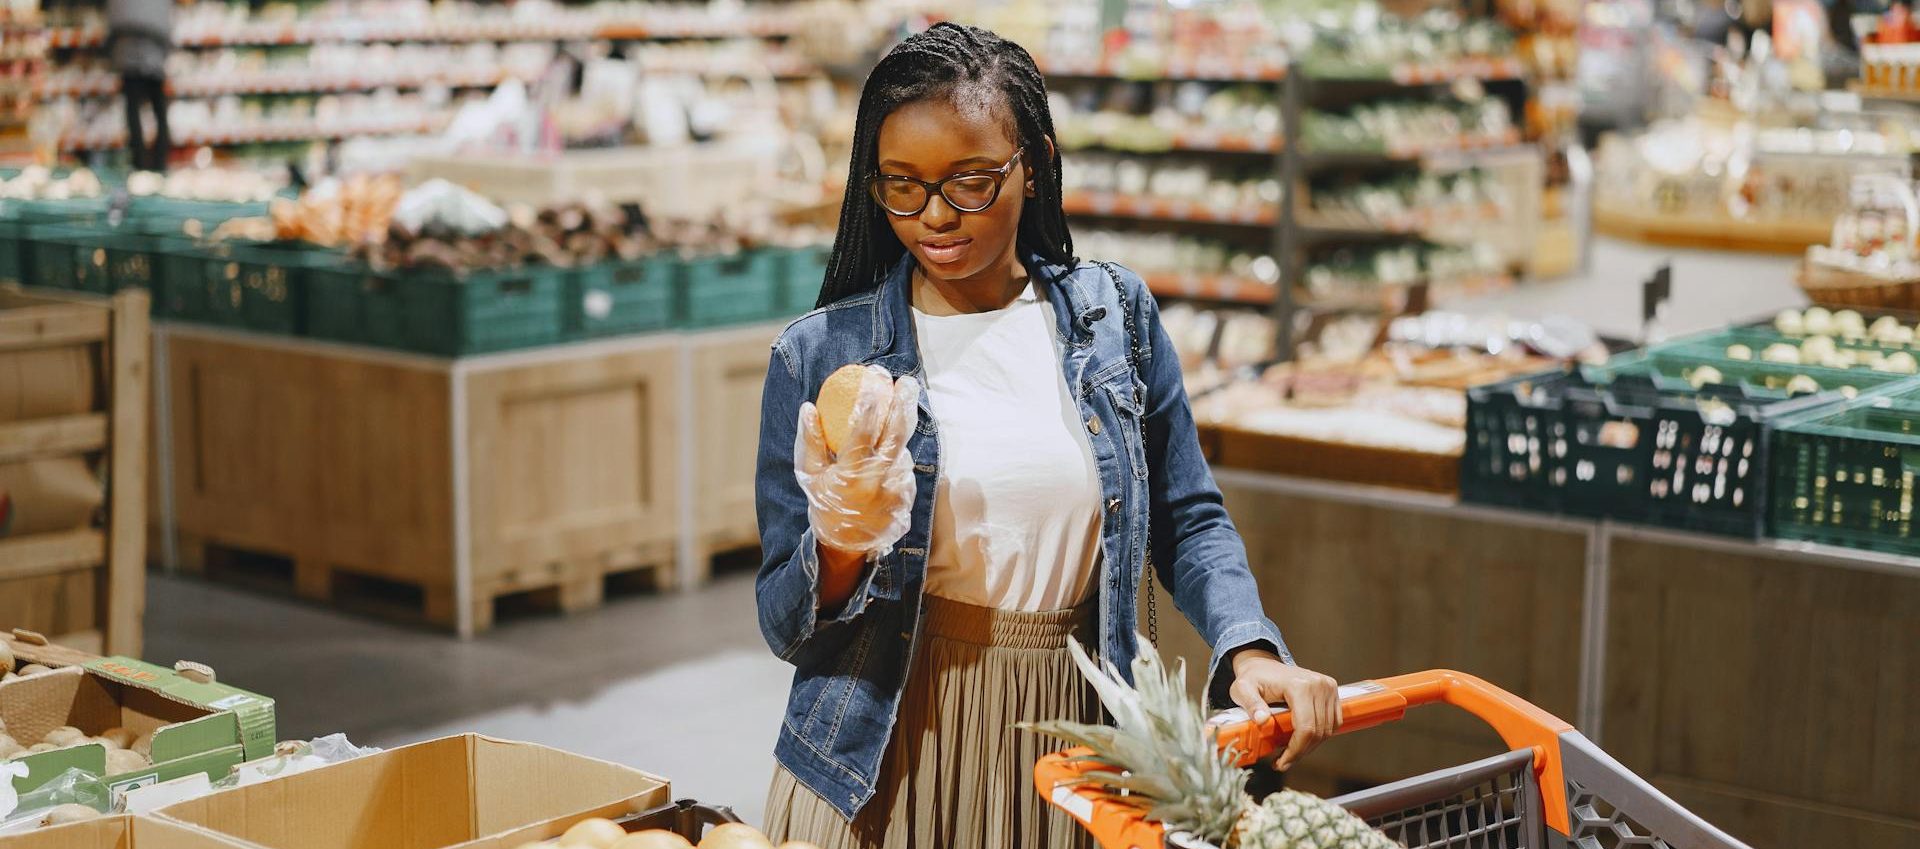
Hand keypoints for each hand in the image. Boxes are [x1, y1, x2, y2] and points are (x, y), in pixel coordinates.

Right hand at [794, 367, 919, 604]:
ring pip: (904, 448)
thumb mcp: (811, 475)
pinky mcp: (907, 495)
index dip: (872, 400)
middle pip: (897, 433)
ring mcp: (897, 489)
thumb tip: (808, 407)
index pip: (865, 429)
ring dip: (904, 424)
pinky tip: (894, 438)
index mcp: (852, 473)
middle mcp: (878, 480)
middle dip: (904, 402)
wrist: (846, 545)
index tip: (875, 376)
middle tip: (906, 380)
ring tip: (904, 398)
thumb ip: (811, 441)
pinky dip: (900, 449)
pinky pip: (905, 465)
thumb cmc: (824, 504)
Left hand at [1227, 649, 1340, 771]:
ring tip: (1291, 753)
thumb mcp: (1242, 689)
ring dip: (1310, 746)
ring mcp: (1328, 688)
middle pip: (1318, 731)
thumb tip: (1261, 720)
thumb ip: (1251, 704)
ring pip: (1327, 730)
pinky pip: (1333, 723)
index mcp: (1299, 685)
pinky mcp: (1332, 692)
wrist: (1264, 665)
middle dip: (1301, 752)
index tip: (1281, 762)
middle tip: (1283, 762)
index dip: (1296, 750)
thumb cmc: (1253, 678)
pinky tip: (1302, 741)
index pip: (1306, 727)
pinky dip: (1319, 736)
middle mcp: (1318, 685)